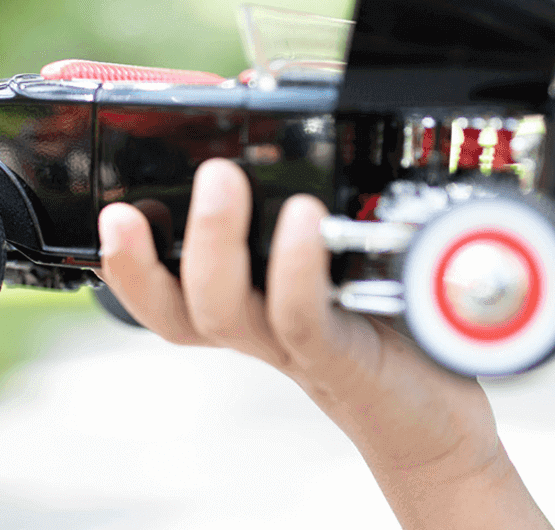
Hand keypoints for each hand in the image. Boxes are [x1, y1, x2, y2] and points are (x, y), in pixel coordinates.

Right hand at [97, 158, 549, 527]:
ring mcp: (297, 347)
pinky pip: (301, 318)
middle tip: (170, 180)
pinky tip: (302, 219)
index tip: (112, 212)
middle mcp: (261, 330)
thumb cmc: (393, 332)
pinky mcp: (342, 358)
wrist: (442, 420)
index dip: (127, 264)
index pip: (165, 293)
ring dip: (212, 242)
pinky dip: (294, 267)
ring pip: (222, 311)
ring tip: (220, 178)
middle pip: (177, 309)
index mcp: (251, 306)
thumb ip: (314, 214)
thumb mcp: (347, 261)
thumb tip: (295, 133)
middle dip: (146, 254)